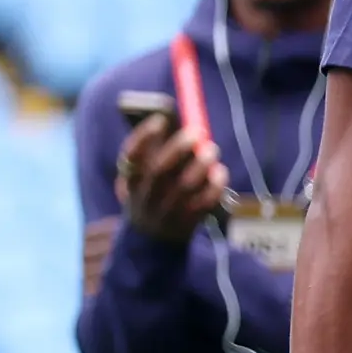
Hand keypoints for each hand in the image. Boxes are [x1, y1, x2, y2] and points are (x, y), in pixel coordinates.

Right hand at [115, 113, 230, 243]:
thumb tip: (173, 114)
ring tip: (212, 150)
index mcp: (130, 180)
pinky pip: (203, 204)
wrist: (152, 238)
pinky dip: (214, 186)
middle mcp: (145, 196)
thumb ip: (156, 149)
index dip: (144, 137)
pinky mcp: (186, 223)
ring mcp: (166, 211)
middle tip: (197, 131)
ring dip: (201, 165)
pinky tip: (221, 173)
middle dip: (179, 148)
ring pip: (183, 187)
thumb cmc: (152, 191)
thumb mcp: (145, 174)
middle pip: (160, 171)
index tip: (161, 120)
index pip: (130, 157)